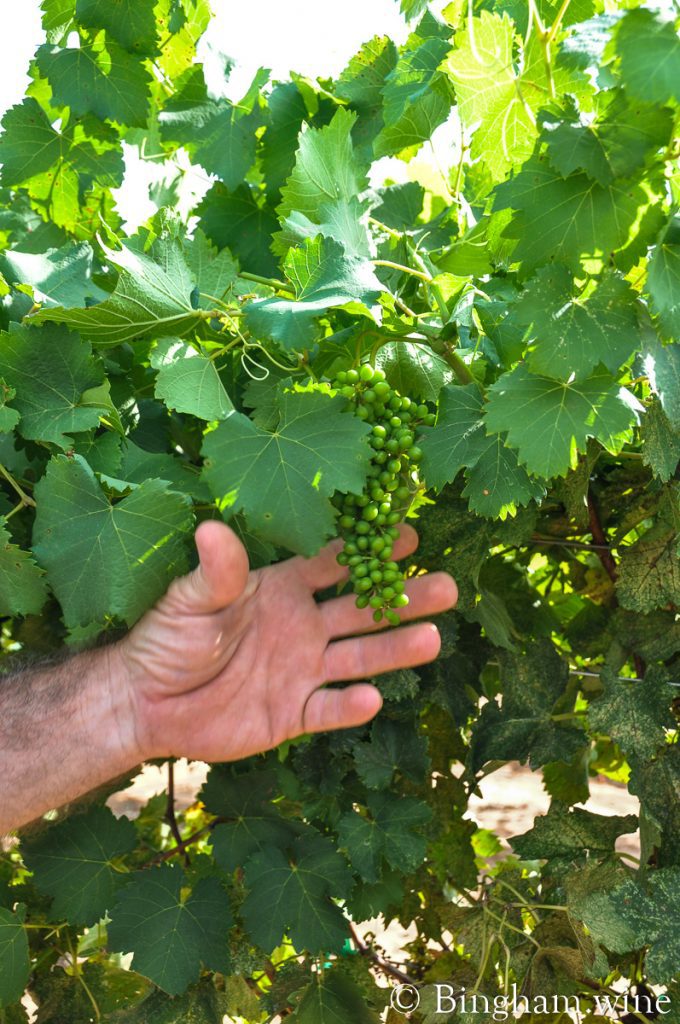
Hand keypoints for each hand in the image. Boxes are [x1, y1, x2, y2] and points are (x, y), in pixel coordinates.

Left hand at [114, 521, 456, 763]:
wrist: (145, 702)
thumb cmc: (166, 639)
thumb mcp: (189, 599)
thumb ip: (216, 571)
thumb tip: (212, 527)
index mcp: (281, 589)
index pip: (335, 565)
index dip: (370, 551)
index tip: (409, 534)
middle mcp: (302, 626)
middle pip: (362, 611)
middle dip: (403, 600)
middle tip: (446, 587)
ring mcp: (301, 671)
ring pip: (358, 658)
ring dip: (394, 650)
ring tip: (433, 639)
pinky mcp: (292, 714)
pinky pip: (328, 710)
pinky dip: (350, 707)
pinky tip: (373, 698)